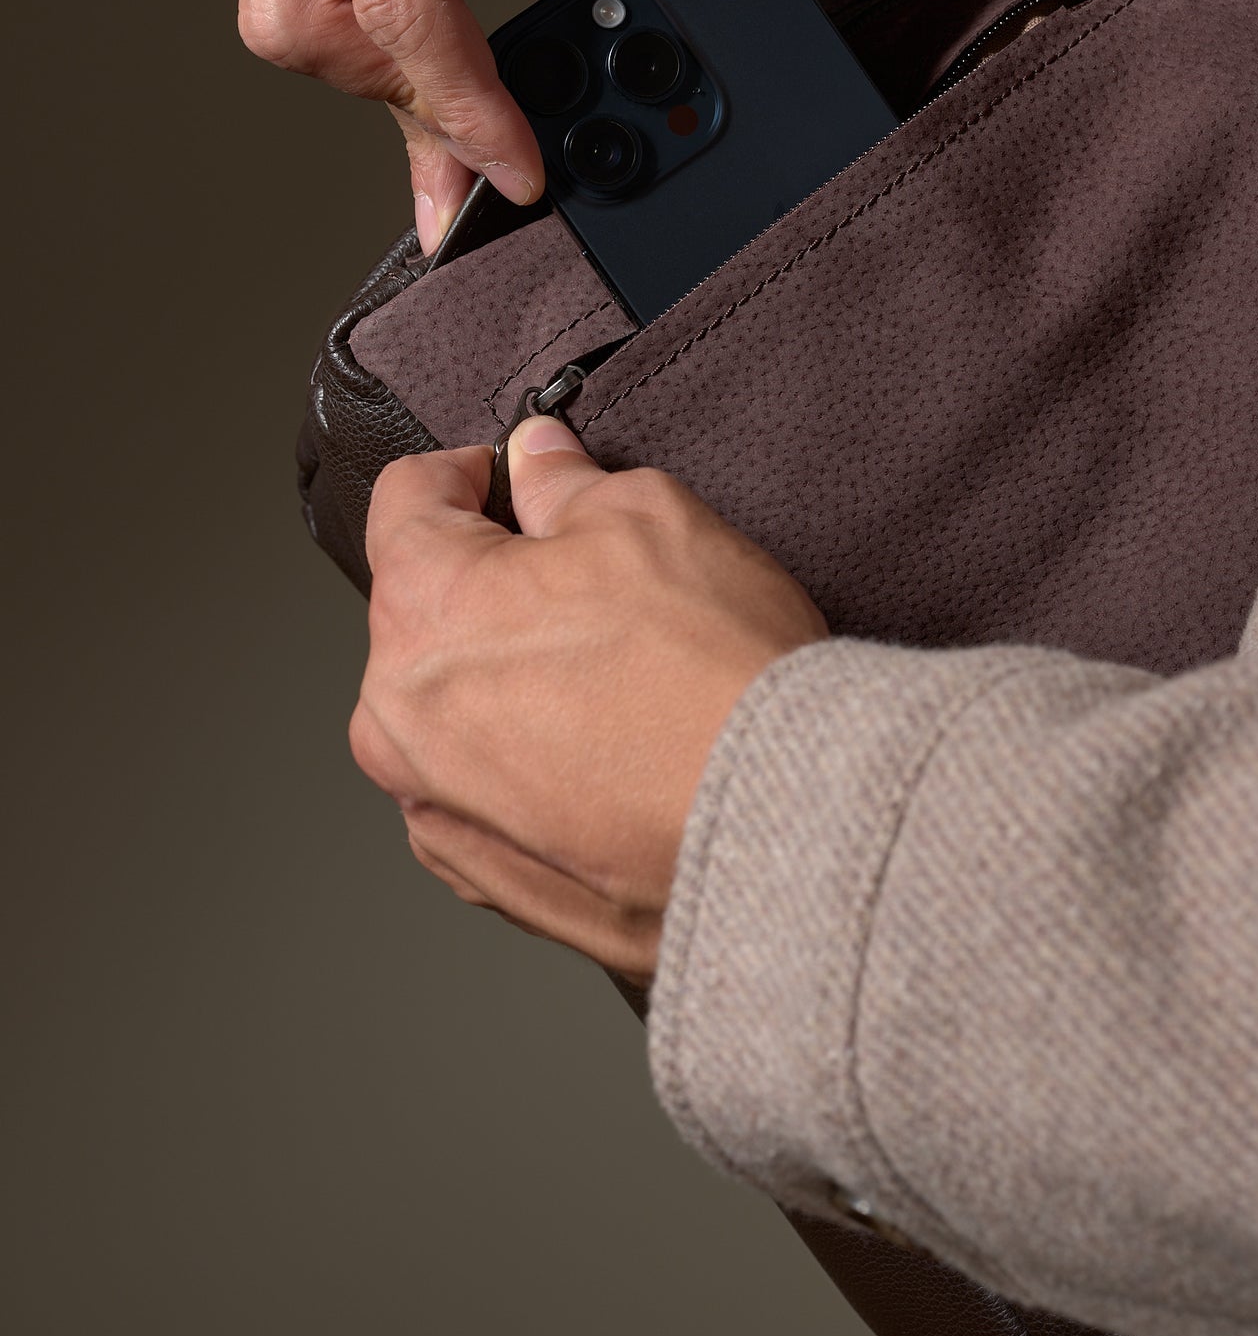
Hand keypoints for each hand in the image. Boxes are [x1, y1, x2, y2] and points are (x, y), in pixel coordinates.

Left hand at [350, 417, 828, 983]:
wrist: (780, 827)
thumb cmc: (712, 671)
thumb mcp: (646, 516)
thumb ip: (564, 482)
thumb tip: (536, 459)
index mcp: (422, 610)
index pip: (403, 502)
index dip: (466, 472)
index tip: (507, 476)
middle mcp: (399, 719)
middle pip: (425, 614)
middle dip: (491, 586)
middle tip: (587, 582)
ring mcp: (437, 806)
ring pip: (453, 710)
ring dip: (508, 680)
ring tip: (610, 676)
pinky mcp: (487, 876)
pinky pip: (487, 792)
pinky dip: (531, 764)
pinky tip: (606, 750)